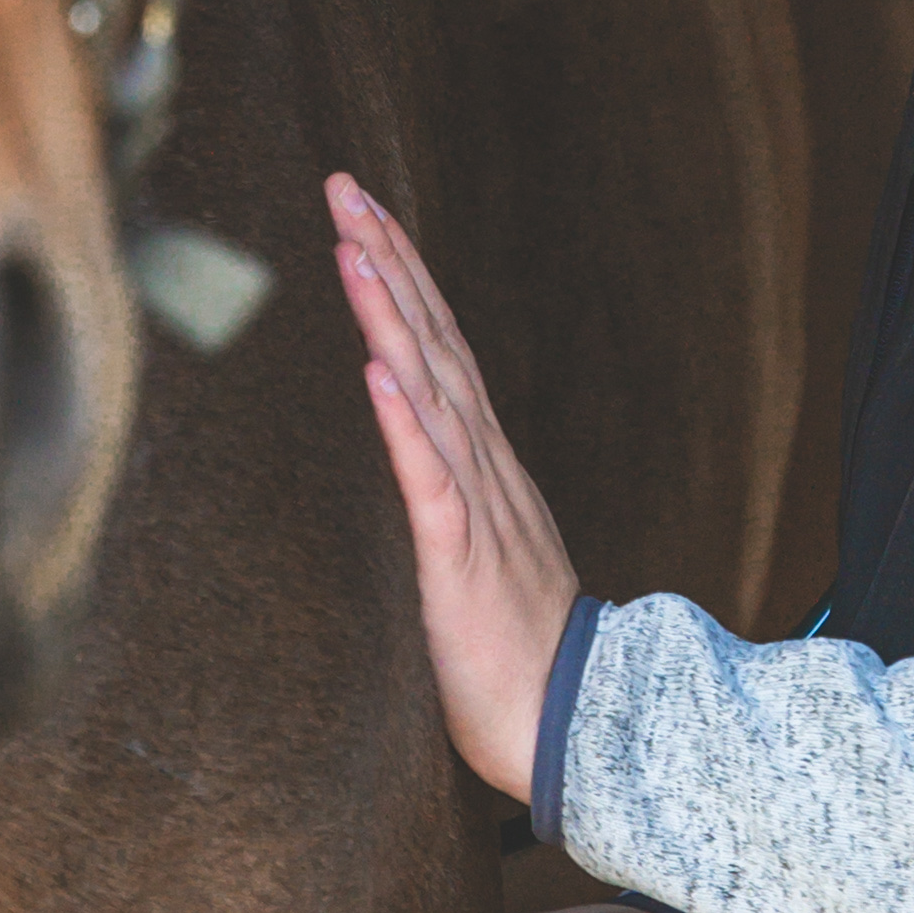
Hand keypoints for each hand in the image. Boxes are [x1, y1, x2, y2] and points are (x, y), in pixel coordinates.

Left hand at [326, 175, 582, 802]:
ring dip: (392, 320)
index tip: (364, 209)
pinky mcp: (462, 560)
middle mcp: (484, 466)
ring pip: (430, 394)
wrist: (569, 725)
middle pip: (433, 343)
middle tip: (344, 187)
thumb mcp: (473, 547)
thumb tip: (414, 440)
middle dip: (388, 262)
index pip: (439, 347)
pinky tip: (380, 375)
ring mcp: (477, 508)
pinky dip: (407, 424)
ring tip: (355, 251)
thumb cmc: (515, 647)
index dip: (403, 275)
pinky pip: (433, 483)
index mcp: (483, 462)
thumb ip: (449, 489)